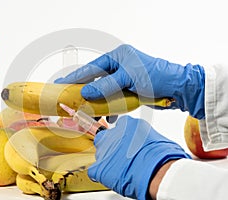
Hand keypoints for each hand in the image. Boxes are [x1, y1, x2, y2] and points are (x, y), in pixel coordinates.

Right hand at [55, 44, 204, 118]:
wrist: (178, 89)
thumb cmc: (156, 78)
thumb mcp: (129, 79)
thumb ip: (106, 86)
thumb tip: (85, 92)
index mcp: (118, 57)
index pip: (92, 68)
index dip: (76, 77)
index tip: (62, 83)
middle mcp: (119, 66)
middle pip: (96, 80)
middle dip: (84, 90)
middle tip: (68, 96)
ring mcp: (124, 79)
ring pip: (105, 91)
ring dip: (98, 102)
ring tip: (87, 110)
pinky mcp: (129, 90)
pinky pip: (115, 99)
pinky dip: (112, 108)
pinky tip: (109, 117)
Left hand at [87, 115, 190, 199]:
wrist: (158, 171)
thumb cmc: (161, 156)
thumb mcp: (154, 136)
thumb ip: (141, 135)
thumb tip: (141, 140)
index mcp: (126, 123)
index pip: (118, 127)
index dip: (123, 137)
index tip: (126, 143)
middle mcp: (112, 134)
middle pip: (106, 138)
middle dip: (112, 146)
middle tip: (122, 156)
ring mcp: (105, 150)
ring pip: (101, 154)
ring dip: (108, 160)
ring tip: (122, 169)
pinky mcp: (99, 167)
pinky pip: (94, 170)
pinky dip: (100, 174)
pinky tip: (111, 177)